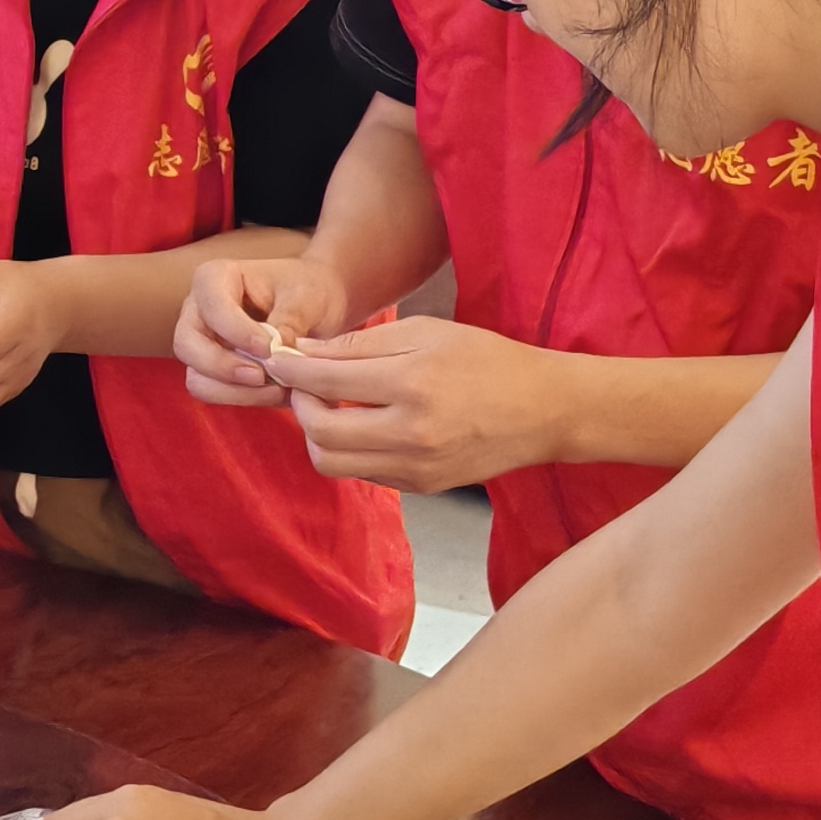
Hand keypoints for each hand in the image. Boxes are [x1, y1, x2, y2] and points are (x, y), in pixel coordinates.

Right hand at [177, 257, 352, 405]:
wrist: (318, 303)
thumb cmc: (307, 289)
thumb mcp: (305, 297)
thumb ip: (288, 320)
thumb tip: (275, 352)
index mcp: (214, 278)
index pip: (211, 307)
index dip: (237, 332)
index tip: (270, 348)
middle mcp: (198, 310)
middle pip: (188, 346)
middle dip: (224, 367)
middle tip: (264, 376)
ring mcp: (202, 343)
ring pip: (197, 377)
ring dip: (235, 391)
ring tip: (277, 389)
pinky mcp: (213, 370)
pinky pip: (215, 392)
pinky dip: (244, 398)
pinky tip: (276, 392)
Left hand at [268, 316, 562, 491]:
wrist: (543, 410)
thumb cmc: (486, 360)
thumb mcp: (426, 332)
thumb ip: (361, 344)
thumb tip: (305, 352)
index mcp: (411, 383)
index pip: (325, 380)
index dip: (290, 368)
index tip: (277, 359)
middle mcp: (410, 433)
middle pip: (317, 431)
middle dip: (298, 404)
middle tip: (305, 384)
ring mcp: (415, 467)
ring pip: (331, 462)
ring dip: (318, 434)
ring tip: (333, 405)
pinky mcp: (420, 487)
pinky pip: (362, 473)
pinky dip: (349, 450)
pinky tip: (363, 424)